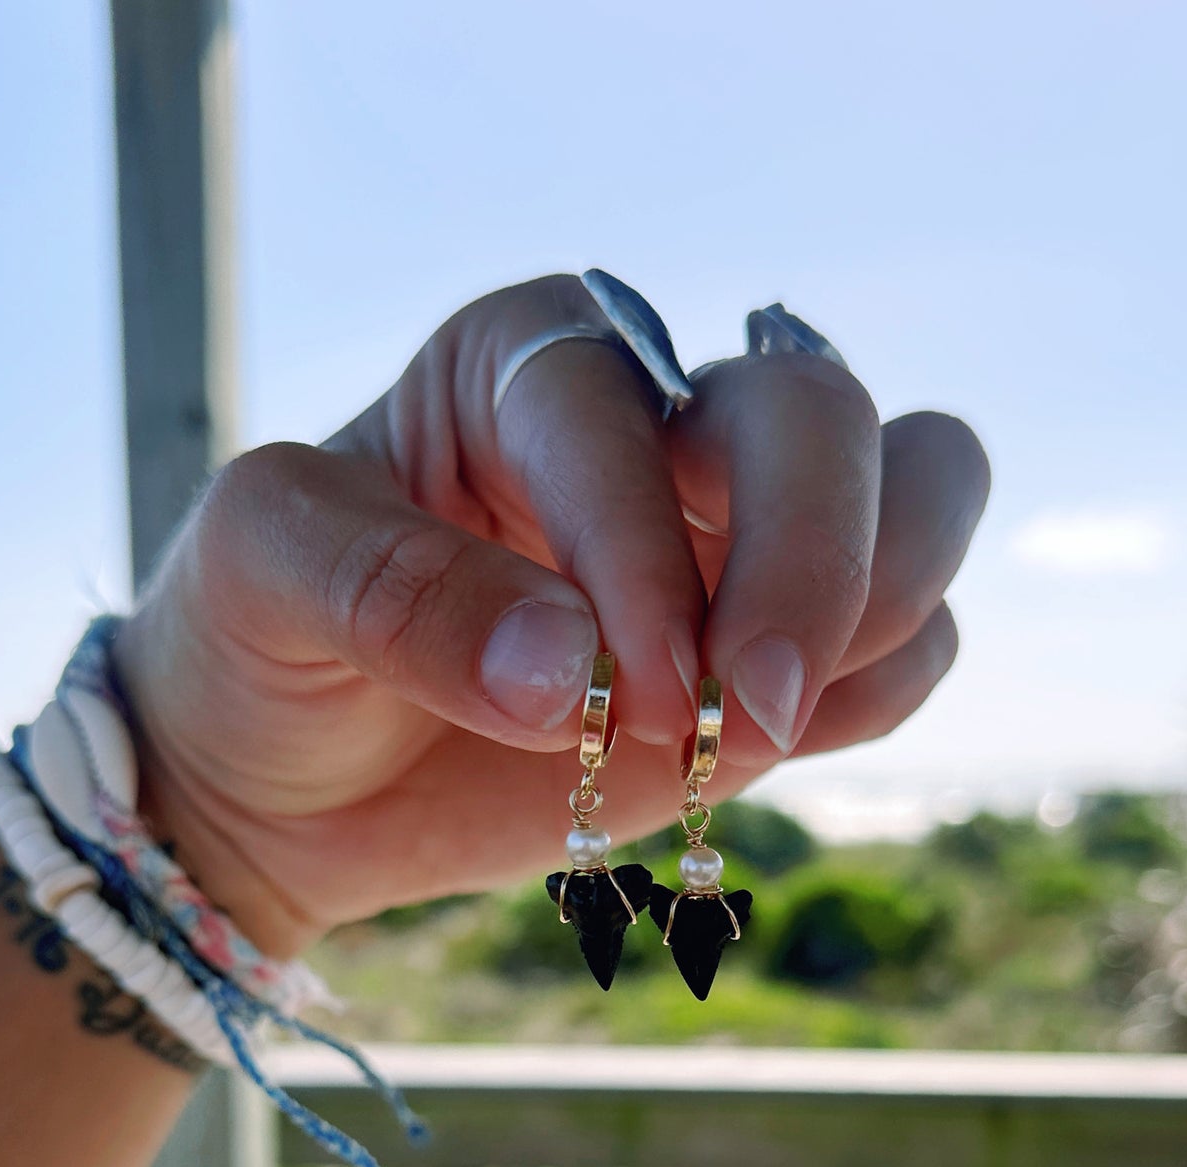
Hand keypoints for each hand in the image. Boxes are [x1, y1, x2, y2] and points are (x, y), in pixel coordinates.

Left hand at [116, 274, 989, 956]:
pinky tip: (770, 742)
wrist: (292, 782)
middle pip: (820, 412)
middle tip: (752, 708)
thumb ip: (395, 591)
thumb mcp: (263, 578)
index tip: (631, 692)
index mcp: (527, 364)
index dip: (645, 549)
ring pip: (923, 486)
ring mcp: (735, 540)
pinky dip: (883, 685)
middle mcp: (657, 425)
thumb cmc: (263, 643)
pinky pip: (910, 637)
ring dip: (884, 602)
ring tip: (762, 719)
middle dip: (812, 559)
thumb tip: (573, 666)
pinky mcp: (780, 655)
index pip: (630, 413)